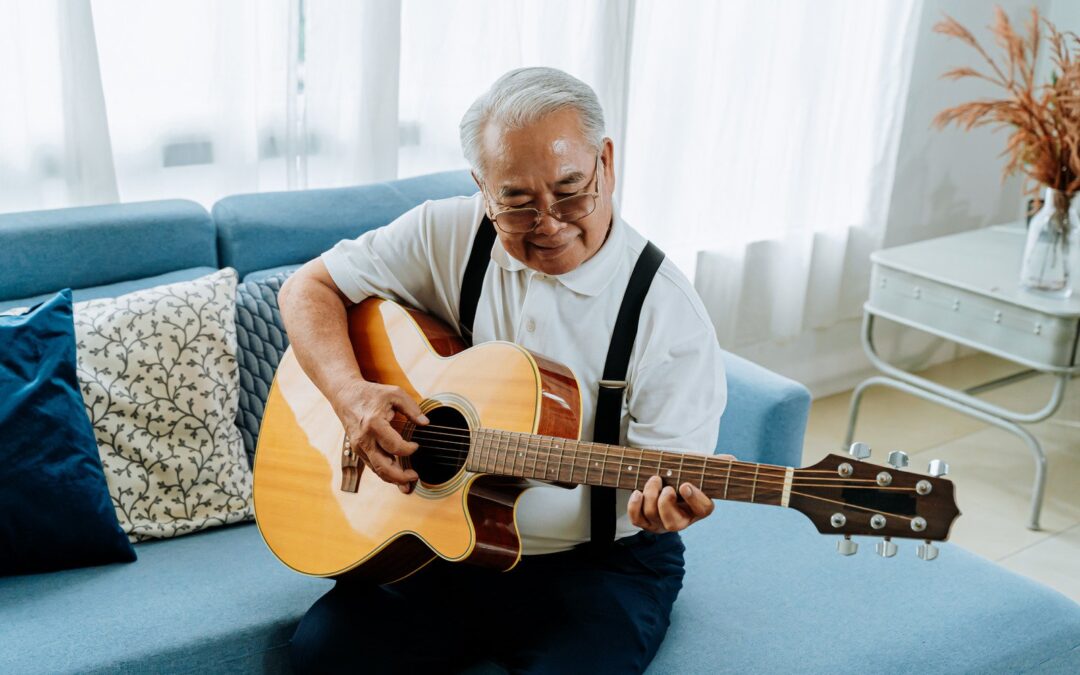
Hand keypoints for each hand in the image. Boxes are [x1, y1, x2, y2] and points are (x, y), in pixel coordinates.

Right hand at [332, 379, 428, 493]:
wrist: (345, 395)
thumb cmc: (371, 394)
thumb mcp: (395, 394)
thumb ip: (412, 408)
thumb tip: (425, 423)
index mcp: (374, 424)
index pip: (394, 446)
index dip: (409, 450)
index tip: (416, 446)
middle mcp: (365, 439)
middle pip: (383, 466)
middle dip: (400, 476)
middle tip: (414, 476)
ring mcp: (359, 447)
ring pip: (377, 470)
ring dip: (393, 479)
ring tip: (408, 481)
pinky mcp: (358, 450)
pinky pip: (372, 466)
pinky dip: (385, 472)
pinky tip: (396, 474)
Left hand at [627, 454, 734, 532]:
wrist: (665, 475)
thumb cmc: (685, 472)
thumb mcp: (699, 466)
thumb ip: (714, 463)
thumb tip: (731, 460)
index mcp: (700, 507)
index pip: (703, 509)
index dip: (694, 499)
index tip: (685, 485)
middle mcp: (682, 520)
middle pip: (673, 523)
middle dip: (665, 503)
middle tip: (665, 485)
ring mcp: (662, 523)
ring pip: (653, 518)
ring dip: (650, 496)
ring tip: (653, 479)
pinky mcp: (646, 522)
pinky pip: (637, 520)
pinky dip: (634, 506)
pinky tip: (637, 492)